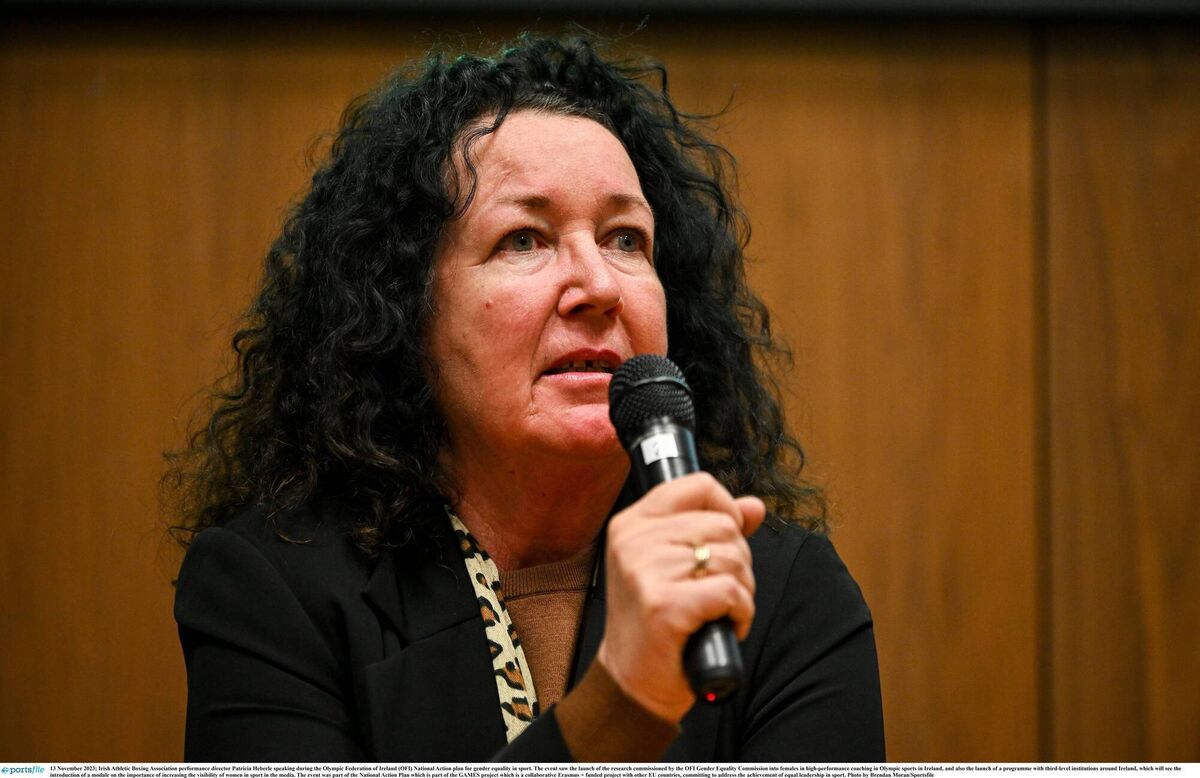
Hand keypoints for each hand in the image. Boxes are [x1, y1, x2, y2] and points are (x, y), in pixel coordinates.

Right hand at [595, 472, 765, 722]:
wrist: (632, 682)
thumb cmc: (657, 623)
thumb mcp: (675, 565)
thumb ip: (712, 528)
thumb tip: (754, 506)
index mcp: (632, 523)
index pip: (698, 485)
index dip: (726, 511)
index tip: (723, 543)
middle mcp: (633, 541)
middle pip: (723, 525)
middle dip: (738, 562)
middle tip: (717, 592)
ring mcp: (645, 571)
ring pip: (732, 559)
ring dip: (740, 591)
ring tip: (716, 611)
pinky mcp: (664, 605)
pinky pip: (732, 592)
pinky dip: (740, 613)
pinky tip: (722, 625)